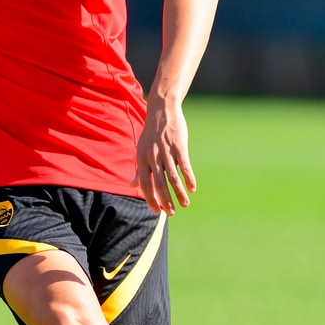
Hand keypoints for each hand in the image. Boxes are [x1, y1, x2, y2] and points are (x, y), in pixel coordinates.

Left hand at [132, 97, 195, 214]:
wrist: (162, 110)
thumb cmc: (152, 133)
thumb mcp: (142, 150)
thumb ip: (139, 169)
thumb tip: (132, 185)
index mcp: (142, 159)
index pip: (145, 184)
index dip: (151, 199)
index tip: (157, 211)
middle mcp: (153, 157)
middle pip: (159, 184)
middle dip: (165, 201)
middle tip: (172, 213)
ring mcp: (166, 152)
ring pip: (173, 177)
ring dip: (179, 193)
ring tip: (185, 204)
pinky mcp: (179, 146)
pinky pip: (184, 166)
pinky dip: (189, 178)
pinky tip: (192, 188)